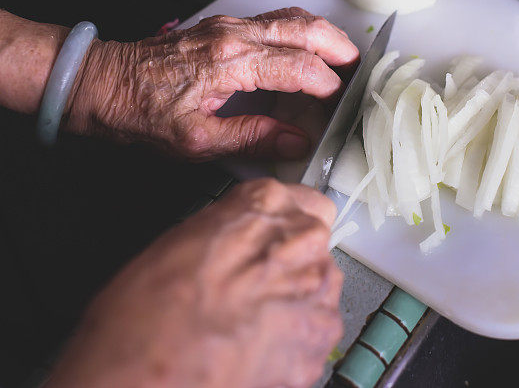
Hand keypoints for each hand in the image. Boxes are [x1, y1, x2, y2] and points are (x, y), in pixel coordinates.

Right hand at [46, 178, 343, 387]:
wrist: (145, 378)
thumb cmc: (146, 313)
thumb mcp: (178, 240)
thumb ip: (229, 227)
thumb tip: (238, 235)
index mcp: (267, 204)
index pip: (299, 200)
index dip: (277, 228)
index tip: (264, 243)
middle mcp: (303, 240)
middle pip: (313, 243)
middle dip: (289, 262)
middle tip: (250, 288)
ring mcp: (318, 290)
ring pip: (320, 287)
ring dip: (294, 300)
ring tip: (249, 323)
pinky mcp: (321, 339)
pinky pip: (316, 332)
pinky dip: (294, 340)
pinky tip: (255, 348)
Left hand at [65, 7, 359, 159]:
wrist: (99, 82)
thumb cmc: (139, 113)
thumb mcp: (197, 140)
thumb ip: (252, 137)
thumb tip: (296, 141)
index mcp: (230, 63)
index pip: (298, 67)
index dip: (326, 85)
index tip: (338, 102)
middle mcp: (233, 35)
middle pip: (303, 28)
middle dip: (337, 47)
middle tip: (357, 68)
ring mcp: (227, 25)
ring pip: (290, 17)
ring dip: (322, 33)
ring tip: (341, 54)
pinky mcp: (220, 25)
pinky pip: (272, 19)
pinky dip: (299, 29)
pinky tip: (306, 45)